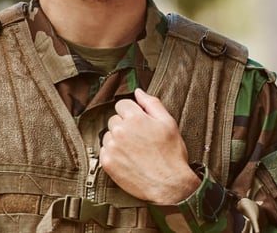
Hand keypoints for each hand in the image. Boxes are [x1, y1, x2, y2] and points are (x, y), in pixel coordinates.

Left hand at [100, 89, 200, 204]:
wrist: (169, 184)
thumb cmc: (171, 154)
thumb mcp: (168, 123)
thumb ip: (152, 103)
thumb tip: (138, 91)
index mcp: (135, 118)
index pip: (122, 104)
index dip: (132, 113)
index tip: (140, 123)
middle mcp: (120, 130)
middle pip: (114, 120)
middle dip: (125, 126)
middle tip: (140, 139)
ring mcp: (112, 147)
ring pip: (109, 135)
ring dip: (118, 140)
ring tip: (135, 151)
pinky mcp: (107, 163)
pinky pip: (105, 151)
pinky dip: (114, 154)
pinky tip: (128, 160)